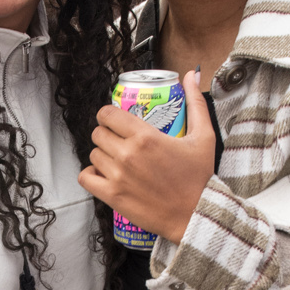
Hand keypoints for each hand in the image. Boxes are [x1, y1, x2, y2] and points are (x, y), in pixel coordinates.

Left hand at [78, 66, 215, 243]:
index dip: (109, 115)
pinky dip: (91, 174)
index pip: (108, 114)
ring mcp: (117, 176)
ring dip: (102, 154)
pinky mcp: (112, 196)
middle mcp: (127, 154)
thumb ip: (195, 102)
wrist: (196, 215)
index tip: (116, 121)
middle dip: (106, 134)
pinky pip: (86, 177)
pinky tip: (104, 174)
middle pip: (98, 133)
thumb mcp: (203, 136)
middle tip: (118, 141)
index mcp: (145, 136)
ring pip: (93, 154)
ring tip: (116, 159)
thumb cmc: (200, 178)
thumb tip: (192, 74)